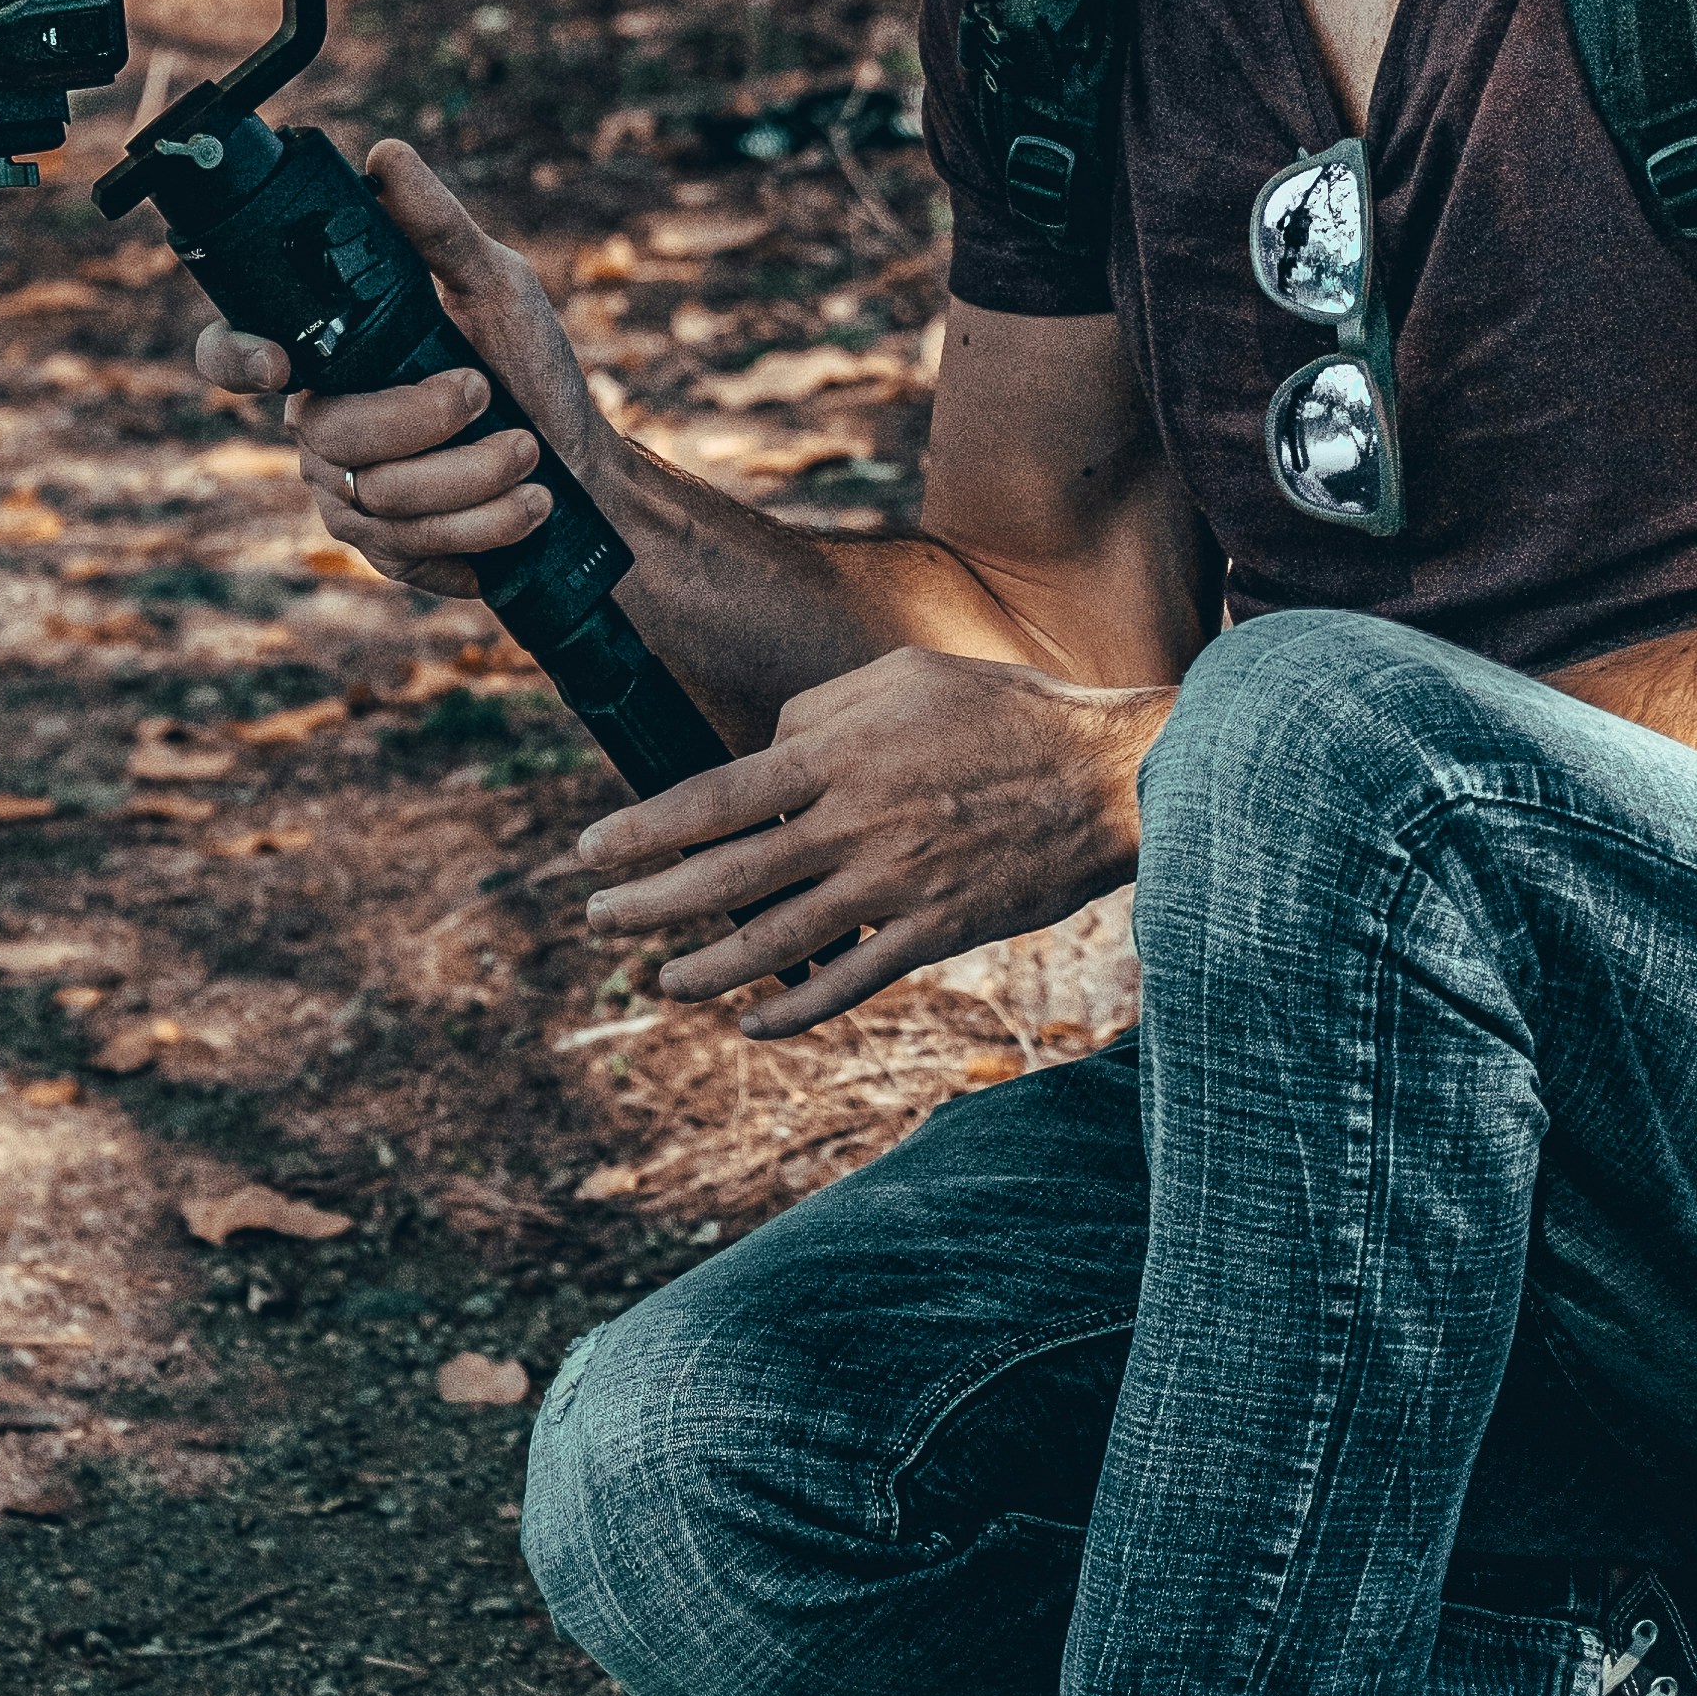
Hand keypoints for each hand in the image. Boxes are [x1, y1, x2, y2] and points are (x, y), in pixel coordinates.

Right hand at [187, 135, 602, 598]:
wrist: (582, 472)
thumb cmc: (532, 370)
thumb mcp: (497, 286)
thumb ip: (438, 229)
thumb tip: (386, 158)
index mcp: (333, 356)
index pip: (236, 355)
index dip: (236, 361)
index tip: (283, 365)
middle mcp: (323, 425)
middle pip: (331, 433)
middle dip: (426, 419)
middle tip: (490, 396)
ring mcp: (347, 494)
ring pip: (377, 497)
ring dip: (473, 475)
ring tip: (530, 456)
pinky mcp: (384, 550)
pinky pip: (409, 547)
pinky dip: (483, 525)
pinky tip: (526, 508)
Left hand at [573, 645, 1163, 1039]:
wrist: (1104, 775)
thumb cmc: (1004, 709)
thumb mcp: (902, 675)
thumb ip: (819, 712)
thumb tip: (762, 752)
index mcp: (838, 756)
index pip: (712, 799)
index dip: (642, 830)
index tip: (592, 851)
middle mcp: (853, 825)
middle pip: (726, 877)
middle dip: (650, 905)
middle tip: (600, 922)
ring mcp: (894, 885)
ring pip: (776, 941)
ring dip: (707, 967)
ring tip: (663, 979)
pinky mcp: (935, 932)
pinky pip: (850, 981)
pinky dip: (795, 1007)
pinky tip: (755, 1020)